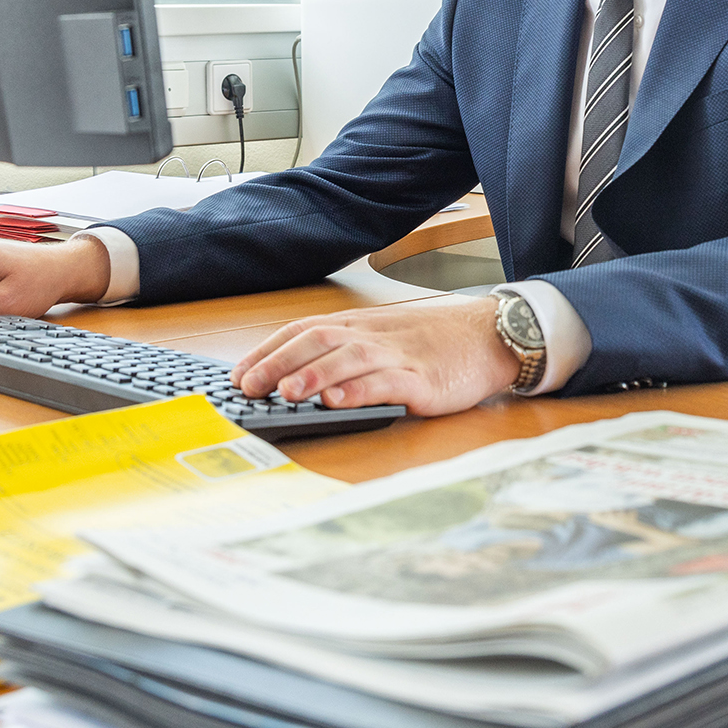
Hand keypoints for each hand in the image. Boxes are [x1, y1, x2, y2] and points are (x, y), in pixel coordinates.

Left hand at [231, 296, 519, 416]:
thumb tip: (295, 373)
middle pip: (318, 341)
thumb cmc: (433, 343)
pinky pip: (387, 382)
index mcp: (359, 327)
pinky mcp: (423, 381)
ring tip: (284, 391)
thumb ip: (346, 352)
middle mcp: (372, 337)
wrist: (489, 337)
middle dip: (278, 362)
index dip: (268, 350)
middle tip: (247, 386)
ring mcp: (398, 357)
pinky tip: (338, 400)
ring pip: (348, 359)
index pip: (303, 330)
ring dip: (313, 374)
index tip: (238, 373)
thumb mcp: (383, 339)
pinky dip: (360, 390)